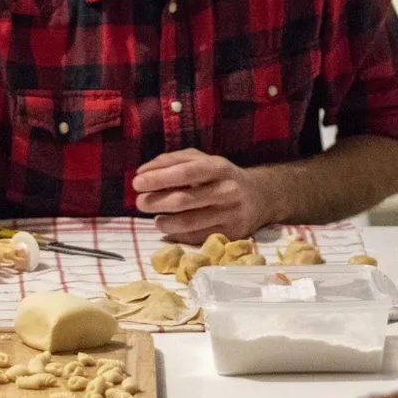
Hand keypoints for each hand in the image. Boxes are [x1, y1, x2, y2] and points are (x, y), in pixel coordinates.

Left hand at [133, 149, 276, 242]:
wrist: (260, 197)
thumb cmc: (221, 176)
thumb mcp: (204, 160)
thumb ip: (174, 161)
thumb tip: (144, 171)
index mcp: (219, 167)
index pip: (185, 172)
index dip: (159, 177)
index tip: (137, 182)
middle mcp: (227, 190)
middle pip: (184, 199)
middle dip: (156, 201)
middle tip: (140, 202)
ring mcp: (230, 214)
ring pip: (189, 222)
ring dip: (165, 222)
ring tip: (156, 219)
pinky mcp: (231, 234)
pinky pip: (197, 237)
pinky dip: (178, 234)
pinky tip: (170, 228)